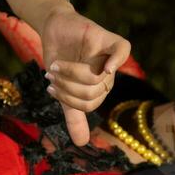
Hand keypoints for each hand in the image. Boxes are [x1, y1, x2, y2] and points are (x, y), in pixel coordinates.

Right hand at [36, 5, 132, 145]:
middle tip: (51, 75)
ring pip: (95, 77)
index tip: (51, 89)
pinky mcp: (107, 39)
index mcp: (100, 88)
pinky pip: (123, 50)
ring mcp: (108, 56)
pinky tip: (106, 68)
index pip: (89, 104)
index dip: (68, 99)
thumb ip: (74, 115)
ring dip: (70, 73)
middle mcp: (107, 74)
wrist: (54, 30)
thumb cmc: (60, 59)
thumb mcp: (64, 91)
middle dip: (66, 86)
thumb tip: (82, 144)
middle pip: (92, 92)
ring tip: (55, 66)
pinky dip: (116, 61)